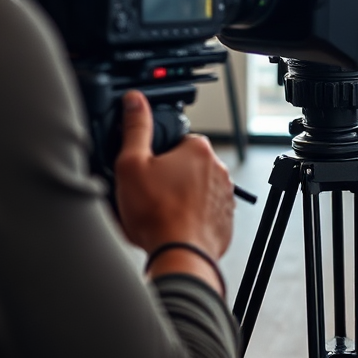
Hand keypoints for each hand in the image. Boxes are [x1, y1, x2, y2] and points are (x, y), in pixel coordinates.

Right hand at [115, 91, 234, 261]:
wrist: (179, 256)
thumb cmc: (157, 214)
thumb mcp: (132, 164)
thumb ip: (135, 128)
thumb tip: (135, 101)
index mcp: (198, 149)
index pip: (176, 141)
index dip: (156, 156)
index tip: (146, 172)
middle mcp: (218, 169)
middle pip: (185, 166)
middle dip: (168, 178)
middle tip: (149, 195)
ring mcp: (224, 196)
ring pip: (195, 190)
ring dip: (179, 198)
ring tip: (158, 215)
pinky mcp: (224, 220)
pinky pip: (203, 213)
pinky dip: (189, 218)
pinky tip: (171, 227)